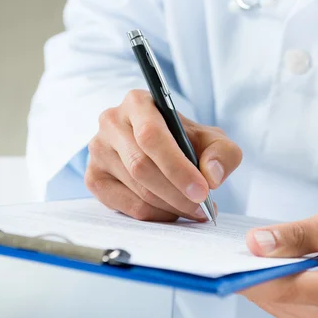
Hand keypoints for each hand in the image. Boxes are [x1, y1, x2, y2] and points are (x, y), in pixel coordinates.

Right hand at [85, 89, 241, 221]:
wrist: (167, 150)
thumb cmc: (188, 141)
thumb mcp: (213, 140)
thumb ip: (222, 153)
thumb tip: (211, 176)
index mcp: (138, 103)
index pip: (151, 136)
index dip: (178, 167)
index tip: (202, 191)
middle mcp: (111, 122)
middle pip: (141, 166)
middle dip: (177, 193)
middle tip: (203, 208)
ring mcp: (97, 151)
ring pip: (136, 189)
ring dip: (170, 206)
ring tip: (194, 210)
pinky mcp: (94, 178)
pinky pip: (126, 206)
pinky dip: (155, 215)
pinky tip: (172, 211)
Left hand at [241, 203, 317, 317]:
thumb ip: (298, 234)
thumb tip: (255, 243)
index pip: (277, 288)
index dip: (248, 267)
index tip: (233, 247)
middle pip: (267, 295)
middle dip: (256, 265)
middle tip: (261, 238)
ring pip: (267, 299)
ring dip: (265, 273)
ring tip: (283, 250)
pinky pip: (277, 303)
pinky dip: (275, 282)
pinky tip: (290, 265)